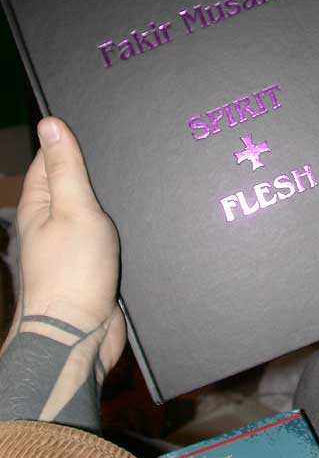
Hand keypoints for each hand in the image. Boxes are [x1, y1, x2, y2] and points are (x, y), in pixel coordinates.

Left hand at [6, 117, 125, 375]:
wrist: (79, 334)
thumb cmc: (73, 270)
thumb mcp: (73, 209)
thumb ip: (66, 167)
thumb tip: (50, 123)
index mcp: (38, 204)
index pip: (50, 159)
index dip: (70, 140)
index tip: (102, 124)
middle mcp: (50, 221)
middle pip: (72, 183)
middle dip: (96, 168)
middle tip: (131, 150)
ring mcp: (70, 243)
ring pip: (91, 209)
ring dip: (110, 197)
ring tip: (141, 178)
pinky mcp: (90, 262)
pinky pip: (104, 233)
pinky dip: (118, 223)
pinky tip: (140, 215)